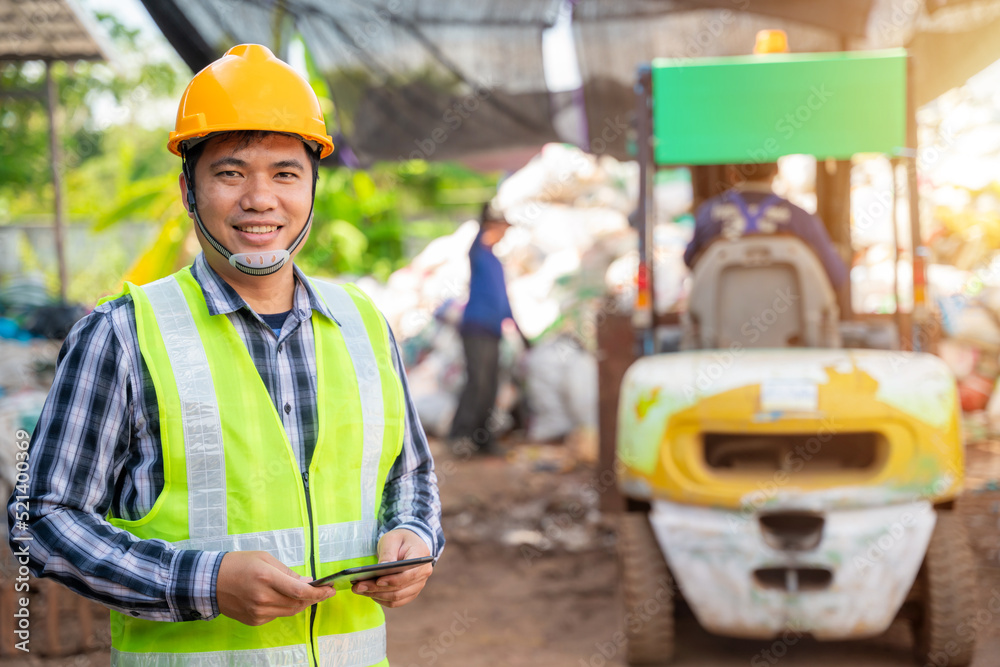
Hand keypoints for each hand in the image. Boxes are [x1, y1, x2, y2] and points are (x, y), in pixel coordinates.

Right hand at [216, 551, 333, 625]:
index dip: (319, 593)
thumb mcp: (265, 559)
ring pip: (290, 611)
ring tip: (308, 594)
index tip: (330, 589)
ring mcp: (258, 612)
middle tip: (324, 591)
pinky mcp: (254, 620)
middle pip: (298, 604)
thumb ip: (287, 572)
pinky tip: (284, 598)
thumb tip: (307, 582)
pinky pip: (277, 615)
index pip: (300, 592)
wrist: (210, 581)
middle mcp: (263, 598)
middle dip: (315, 598)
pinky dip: (285, 607)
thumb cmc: (238, 564)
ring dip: (302, 604)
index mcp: (267, 578)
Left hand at [352, 529, 433, 608]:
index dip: (393, 580)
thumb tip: (381, 568)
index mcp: (421, 558)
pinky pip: (396, 602)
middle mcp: (423, 575)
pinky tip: (369, 593)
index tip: (377, 580)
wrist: (410, 544)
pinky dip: (382, 599)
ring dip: (377, 596)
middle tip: (358, 586)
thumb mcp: (392, 539)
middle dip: (377, 589)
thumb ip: (388, 553)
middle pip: (400, 589)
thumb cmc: (401, 540)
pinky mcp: (410, 592)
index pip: (409, 575)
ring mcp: (418, 585)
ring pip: (397, 598)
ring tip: (359, 590)